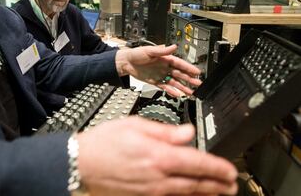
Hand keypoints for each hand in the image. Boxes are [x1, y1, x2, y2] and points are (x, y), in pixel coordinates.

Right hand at [77, 117, 237, 195]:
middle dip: (218, 184)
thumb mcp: (135, 125)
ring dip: (206, 194)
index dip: (218, 168)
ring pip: (186, 195)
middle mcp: (158, 177)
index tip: (230, 170)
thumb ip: (165, 131)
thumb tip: (188, 132)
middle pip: (196, 183)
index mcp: (159, 156)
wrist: (81, 164)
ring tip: (220, 192)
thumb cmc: (104, 142)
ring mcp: (151, 192)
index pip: (198, 163)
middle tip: (232, 184)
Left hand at [115, 44, 201, 95]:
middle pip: (180, 74)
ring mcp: (161, 75)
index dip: (189, 68)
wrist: (126, 62)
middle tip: (198, 84)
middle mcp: (165, 67)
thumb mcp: (149, 50)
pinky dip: (171, 91)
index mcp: (165, 58)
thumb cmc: (136, 54)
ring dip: (183, 87)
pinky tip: (178, 94)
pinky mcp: (155, 81)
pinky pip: (165, 87)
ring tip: (191, 92)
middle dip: (189, 79)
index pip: (180, 64)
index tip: (197, 72)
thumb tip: (173, 47)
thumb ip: (162, 51)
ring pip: (174, 82)